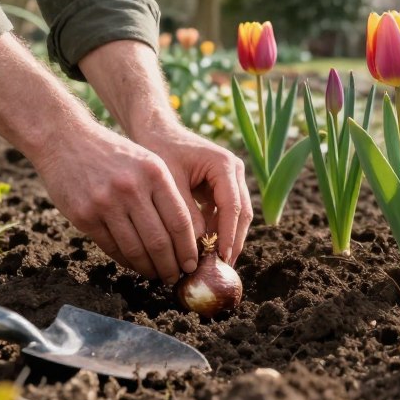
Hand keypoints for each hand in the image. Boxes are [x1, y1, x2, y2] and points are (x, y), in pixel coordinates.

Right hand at [34, 122, 204, 285]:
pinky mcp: (84, 215)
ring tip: (157, 275)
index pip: (179, 220)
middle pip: (159, 240)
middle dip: (171, 265)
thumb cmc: (113, 153)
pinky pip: (111, 247)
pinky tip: (135, 265)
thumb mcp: (146, 160)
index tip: (192, 262)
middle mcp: (132, 188)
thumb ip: (165, 191)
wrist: (66, 141)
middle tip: (176, 278)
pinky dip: (126, 261)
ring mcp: (106, 203)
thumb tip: (186, 234)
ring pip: (135, 248)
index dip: (188, 247)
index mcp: (154, 172)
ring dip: (149, 268)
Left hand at [135, 123, 251, 266]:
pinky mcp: (222, 186)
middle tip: (223, 267)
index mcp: (225, 165)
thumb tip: (197, 247)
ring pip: (237, 215)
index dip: (228, 234)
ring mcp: (231, 178)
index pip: (232, 206)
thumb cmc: (160, 151)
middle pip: (242, 212)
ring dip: (227, 238)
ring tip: (216, 264)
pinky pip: (225, 213)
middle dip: (233, 241)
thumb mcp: (171, 183)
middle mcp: (234, 170)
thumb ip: (185, 213)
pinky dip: (218, 230)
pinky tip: (207, 250)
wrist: (157, 132)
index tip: (222, 257)